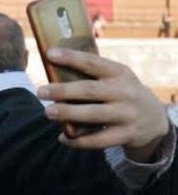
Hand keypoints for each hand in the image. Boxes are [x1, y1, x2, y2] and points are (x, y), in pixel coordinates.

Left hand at [37, 48, 168, 160]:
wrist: (154, 120)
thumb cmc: (122, 95)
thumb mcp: (116, 80)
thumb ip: (93, 77)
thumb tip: (53, 71)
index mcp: (120, 73)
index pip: (93, 63)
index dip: (71, 57)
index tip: (50, 54)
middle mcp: (125, 92)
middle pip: (89, 90)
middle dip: (63, 91)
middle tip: (40, 91)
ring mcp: (126, 114)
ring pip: (93, 114)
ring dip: (68, 113)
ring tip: (48, 112)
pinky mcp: (125, 135)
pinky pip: (97, 140)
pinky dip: (78, 141)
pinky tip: (62, 138)